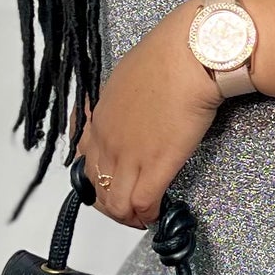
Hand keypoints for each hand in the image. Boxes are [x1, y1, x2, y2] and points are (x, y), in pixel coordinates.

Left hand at [72, 0, 223, 226]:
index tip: (111, 186)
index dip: (98, 182)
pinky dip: (148, 216)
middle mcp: (108, 142)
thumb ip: (119, 103)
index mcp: (99, 120)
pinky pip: (143, 204)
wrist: (188, 56)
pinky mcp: (157, 165)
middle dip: (111, 205)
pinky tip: (157, 215)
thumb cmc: (165, 58)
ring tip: (142, 218)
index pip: (86, 164)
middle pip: (98, 189)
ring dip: (129, 216)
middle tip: (127, 209)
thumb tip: (129, 113)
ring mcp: (130, 156)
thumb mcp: (125, 78)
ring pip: (117, 203)